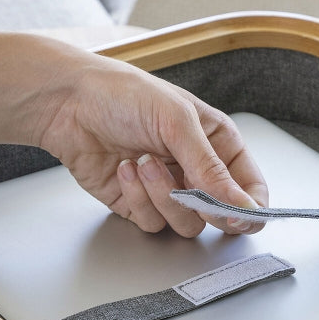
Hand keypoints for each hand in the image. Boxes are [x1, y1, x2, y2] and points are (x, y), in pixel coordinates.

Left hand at [38, 50, 267, 236]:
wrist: (68, 104)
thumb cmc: (125, 95)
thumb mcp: (178, 122)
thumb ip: (212, 169)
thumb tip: (243, 205)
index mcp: (218, 146)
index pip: (251, 188)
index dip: (250, 207)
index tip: (238, 216)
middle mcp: (198, 172)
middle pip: (222, 215)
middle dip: (204, 206)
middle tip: (189, 191)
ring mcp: (171, 192)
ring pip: (187, 224)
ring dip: (163, 196)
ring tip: (143, 162)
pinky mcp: (142, 206)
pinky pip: (154, 223)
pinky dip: (138, 199)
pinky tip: (124, 169)